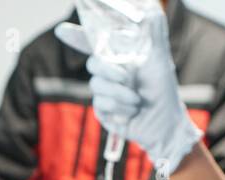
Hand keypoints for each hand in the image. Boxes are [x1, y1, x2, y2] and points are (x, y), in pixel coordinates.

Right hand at [55, 8, 202, 175]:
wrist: (163, 123)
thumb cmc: (163, 90)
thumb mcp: (160, 59)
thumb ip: (154, 34)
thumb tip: (152, 9)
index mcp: (119, 57)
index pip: (93, 43)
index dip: (76, 36)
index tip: (61, 31)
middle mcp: (109, 73)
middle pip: (93, 64)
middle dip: (110, 71)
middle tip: (128, 78)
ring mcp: (104, 92)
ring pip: (97, 86)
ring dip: (121, 93)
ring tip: (137, 101)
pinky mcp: (102, 110)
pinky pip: (101, 104)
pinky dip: (120, 108)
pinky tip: (131, 112)